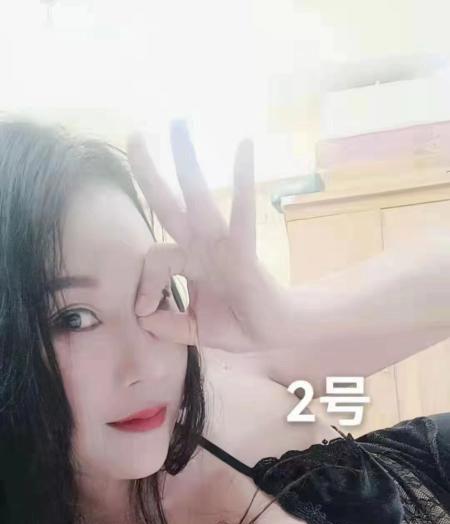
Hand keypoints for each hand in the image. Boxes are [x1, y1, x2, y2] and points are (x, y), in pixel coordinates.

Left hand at [127, 119, 289, 352]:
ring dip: (186, 162)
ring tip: (178, 124)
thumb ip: (166, 324)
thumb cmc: (236, 324)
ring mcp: (220, 244)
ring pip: (197, 198)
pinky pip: (241, 213)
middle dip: (149, 173)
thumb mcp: (191, 330)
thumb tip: (142, 317)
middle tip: (135, 136)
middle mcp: (200, 246)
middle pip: (167, 204)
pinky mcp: (242, 249)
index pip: (154, 260)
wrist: (272, 334)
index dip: (144, 285)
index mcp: (187, 262)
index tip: (145, 311)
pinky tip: (244, 146)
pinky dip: (242, 180)